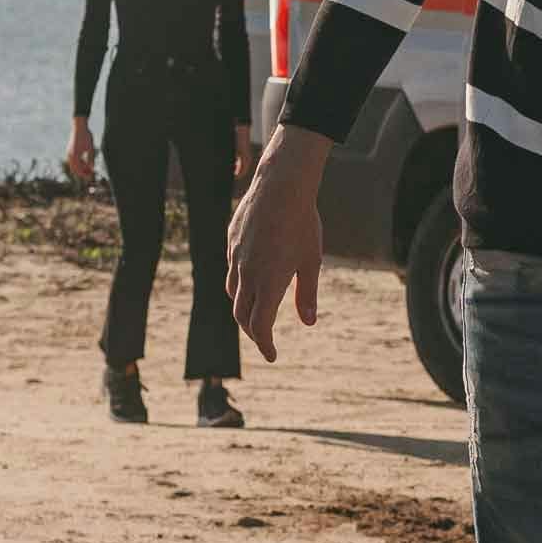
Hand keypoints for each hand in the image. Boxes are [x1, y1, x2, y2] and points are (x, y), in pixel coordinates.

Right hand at [63, 120, 95, 184]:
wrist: (79, 126)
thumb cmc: (86, 136)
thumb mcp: (91, 148)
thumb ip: (91, 159)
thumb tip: (92, 168)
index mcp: (74, 156)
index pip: (78, 170)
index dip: (85, 175)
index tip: (91, 177)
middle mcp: (70, 155)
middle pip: (75, 169)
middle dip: (82, 173)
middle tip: (91, 175)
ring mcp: (69, 152)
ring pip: (74, 165)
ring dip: (81, 168)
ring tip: (89, 169)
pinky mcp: (70, 150)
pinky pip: (74, 160)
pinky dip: (79, 163)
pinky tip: (86, 163)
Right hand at [226, 133, 329, 363]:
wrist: (280, 187)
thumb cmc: (303, 224)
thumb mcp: (310, 262)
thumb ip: (306, 294)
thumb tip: (309, 323)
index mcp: (268, 283)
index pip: (260, 325)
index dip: (265, 344)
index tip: (272, 355)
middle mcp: (247, 274)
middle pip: (242, 314)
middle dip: (253, 331)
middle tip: (265, 339)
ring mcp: (235, 257)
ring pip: (233, 292)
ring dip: (243, 308)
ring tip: (256, 312)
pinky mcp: (231, 242)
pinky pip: (231, 270)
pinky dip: (239, 283)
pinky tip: (250, 279)